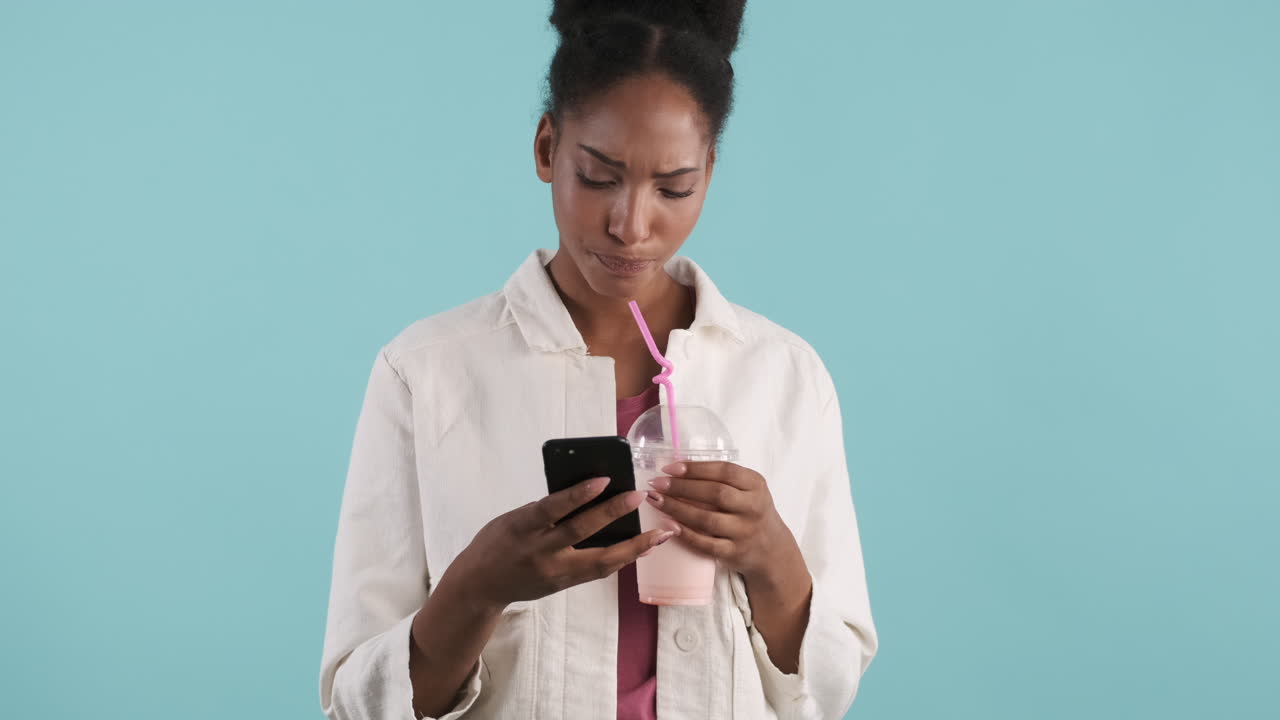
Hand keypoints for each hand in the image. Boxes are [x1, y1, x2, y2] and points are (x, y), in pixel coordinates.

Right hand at [448, 477, 675, 609]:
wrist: (480, 586)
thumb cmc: (497, 542)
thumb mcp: (512, 519)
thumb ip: (543, 511)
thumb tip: (585, 493)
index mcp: (521, 528)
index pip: (552, 508)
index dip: (578, 494)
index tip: (604, 479)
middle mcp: (539, 552)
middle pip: (581, 532)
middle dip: (613, 513)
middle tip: (639, 497)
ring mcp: (553, 572)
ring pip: (600, 561)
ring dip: (633, 547)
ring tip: (660, 534)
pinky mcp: (563, 585)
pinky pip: (597, 572)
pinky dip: (621, 559)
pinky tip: (641, 548)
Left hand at [645, 461, 804, 584]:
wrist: (771, 549)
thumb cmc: (751, 511)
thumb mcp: (748, 489)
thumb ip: (722, 479)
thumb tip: (677, 469)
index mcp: (755, 485)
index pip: (725, 471)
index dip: (695, 468)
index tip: (670, 468)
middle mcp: (753, 507)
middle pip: (715, 493)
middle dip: (681, 487)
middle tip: (657, 484)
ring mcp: (744, 532)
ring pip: (707, 519)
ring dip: (677, 509)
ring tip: (656, 501)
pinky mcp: (734, 553)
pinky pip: (706, 544)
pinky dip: (685, 534)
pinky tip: (668, 525)